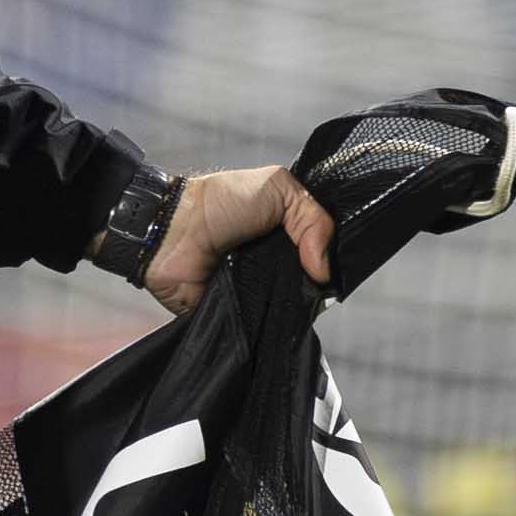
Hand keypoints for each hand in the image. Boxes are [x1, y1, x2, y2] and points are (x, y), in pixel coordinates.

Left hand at [138, 164, 333, 316]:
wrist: (173, 230)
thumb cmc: (221, 202)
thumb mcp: (279, 188)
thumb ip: (314, 220)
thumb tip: (324, 270)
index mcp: (285, 235)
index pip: (320, 253)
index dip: (332, 259)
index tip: (342, 266)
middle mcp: (274, 264)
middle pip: (309, 284)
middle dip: (316, 286)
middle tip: (318, 285)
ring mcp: (257, 291)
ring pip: (289, 308)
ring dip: (294, 306)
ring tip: (299, 302)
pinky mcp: (238, 315)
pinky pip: (261, 327)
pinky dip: (268, 324)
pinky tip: (278, 318)